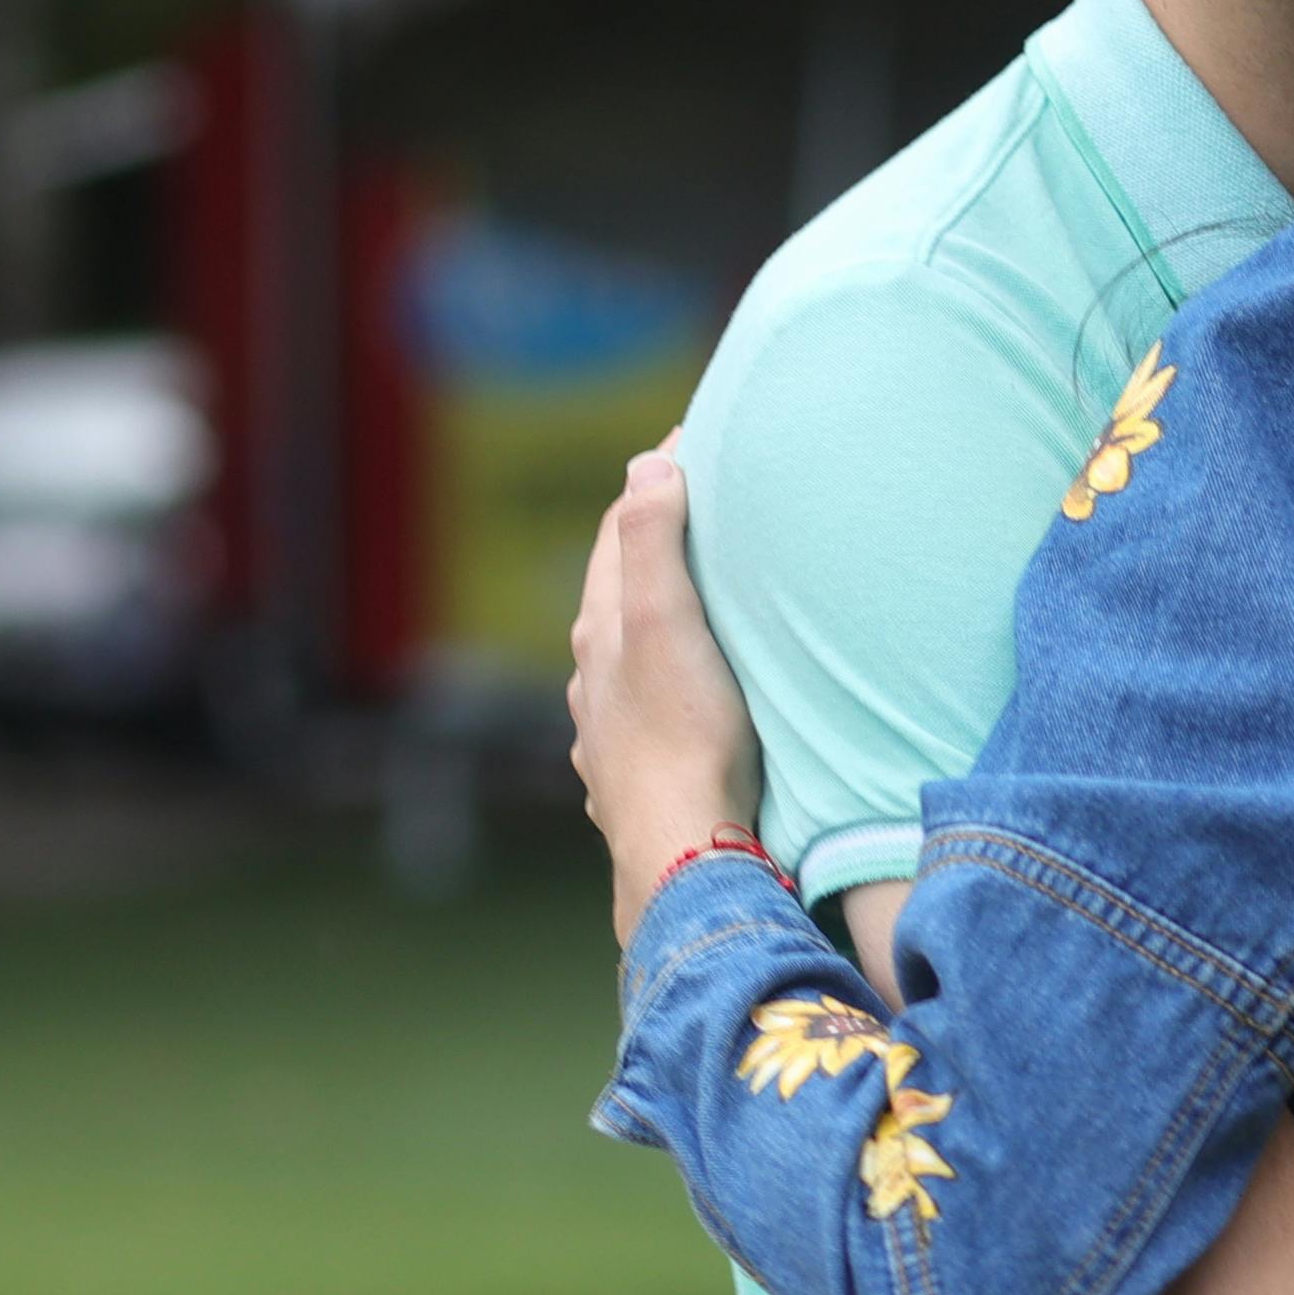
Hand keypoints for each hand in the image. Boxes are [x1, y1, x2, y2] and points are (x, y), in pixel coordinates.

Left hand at [570, 446, 759, 943]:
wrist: (683, 854)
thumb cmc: (684, 736)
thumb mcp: (667, 623)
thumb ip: (651, 542)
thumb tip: (644, 464)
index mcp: (601, 631)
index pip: (619, 532)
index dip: (653, 480)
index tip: (692, 440)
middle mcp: (593, 679)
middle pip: (618, 592)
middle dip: (652, 546)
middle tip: (700, 506)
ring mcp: (608, 733)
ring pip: (627, 657)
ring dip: (655, 620)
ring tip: (697, 602)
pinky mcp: (635, 778)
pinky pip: (644, 709)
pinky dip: (663, 679)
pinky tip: (681, 695)